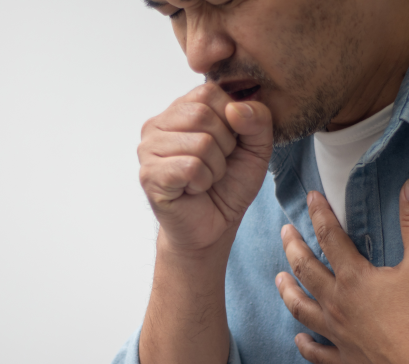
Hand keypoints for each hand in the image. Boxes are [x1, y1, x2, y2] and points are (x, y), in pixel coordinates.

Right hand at [138, 83, 272, 253]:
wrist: (214, 226)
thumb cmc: (230, 186)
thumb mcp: (256, 149)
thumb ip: (258, 120)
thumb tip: (236, 108)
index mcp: (180, 111)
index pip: (209, 92)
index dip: (231, 120)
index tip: (228, 145)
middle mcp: (158, 124)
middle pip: (203, 114)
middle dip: (224, 147)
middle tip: (217, 167)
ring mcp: (149, 149)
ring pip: (200, 143)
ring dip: (215, 169)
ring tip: (206, 179)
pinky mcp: (149, 175)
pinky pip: (191, 167)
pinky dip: (203, 183)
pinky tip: (194, 190)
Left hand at [276, 177, 408, 363]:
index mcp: (354, 277)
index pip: (330, 237)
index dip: (319, 214)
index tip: (310, 198)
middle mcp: (337, 303)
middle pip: (306, 270)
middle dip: (293, 247)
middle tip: (285, 233)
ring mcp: (337, 333)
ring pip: (301, 308)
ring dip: (287, 292)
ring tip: (279, 279)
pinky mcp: (345, 360)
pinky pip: (318, 353)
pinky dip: (306, 346)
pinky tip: (299, 339)